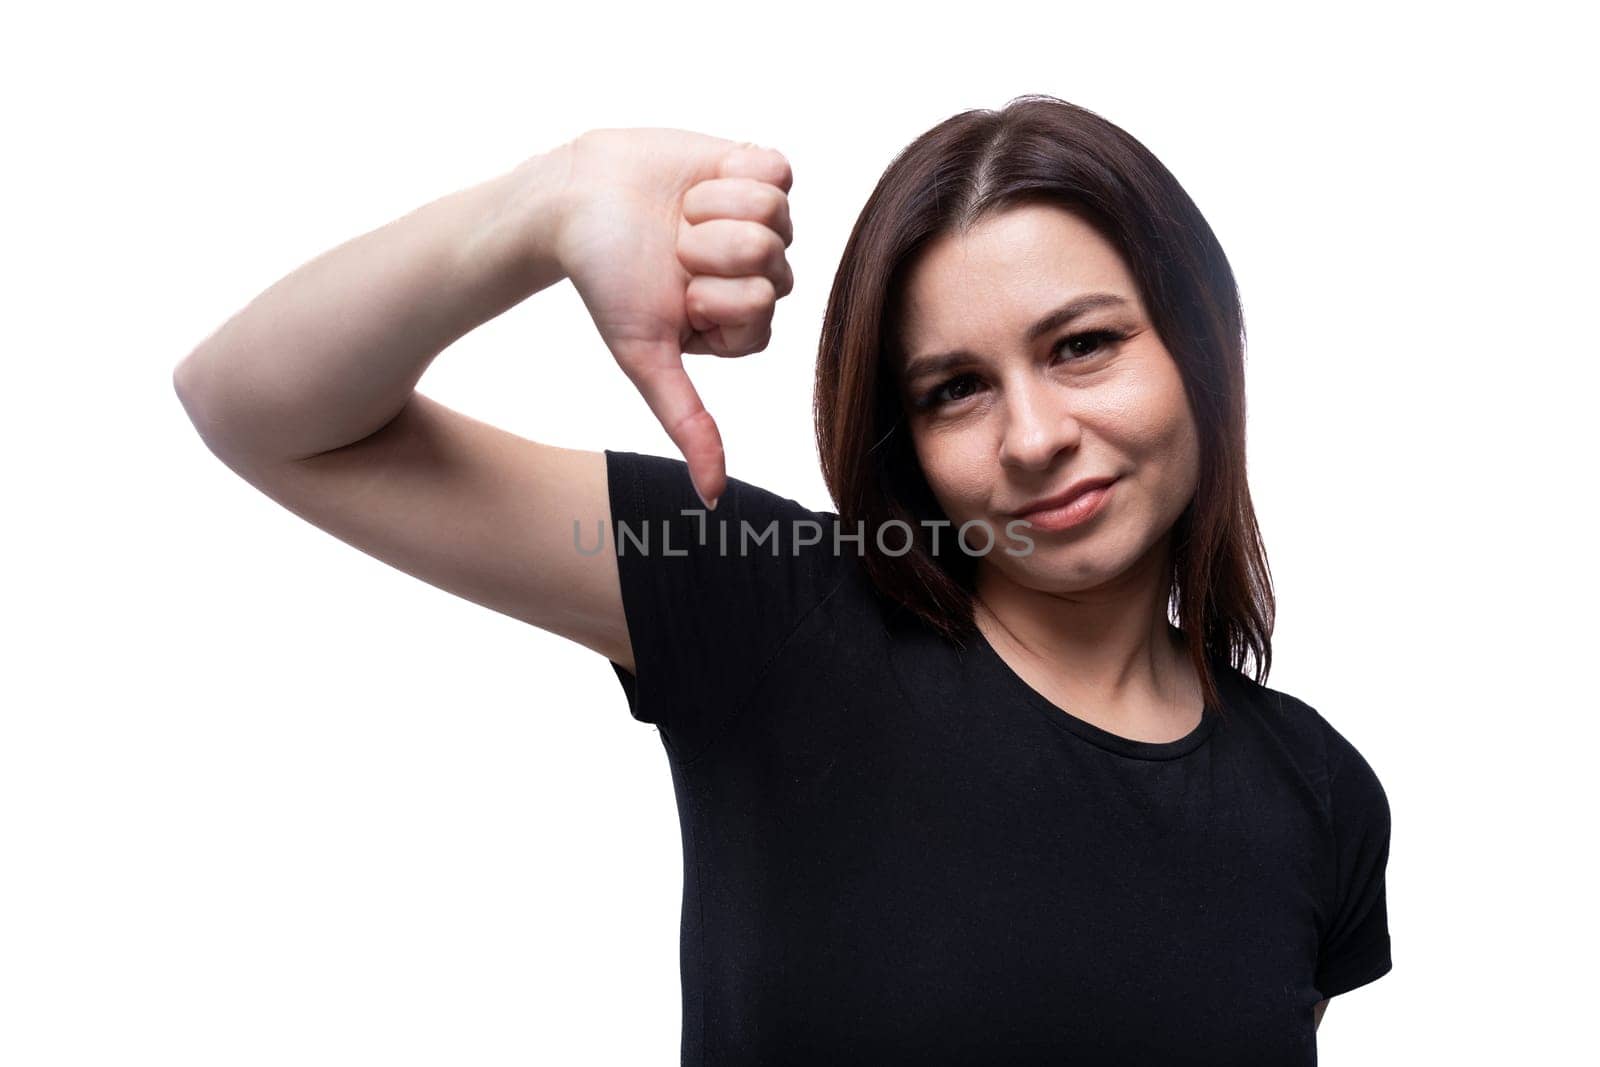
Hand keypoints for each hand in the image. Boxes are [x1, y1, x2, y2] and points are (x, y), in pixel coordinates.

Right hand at [553, 127, 794, 508]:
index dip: (714, 293)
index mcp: (741, 321)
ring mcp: (764, 221)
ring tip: (680, 215)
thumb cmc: (605, 279)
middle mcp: (759, 274)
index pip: (761, 309)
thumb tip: (713, 498)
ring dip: (713, 210)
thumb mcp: (644, 357)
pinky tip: (699, 182)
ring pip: (776, 214)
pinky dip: (731, 170)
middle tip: (674, 248)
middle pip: (773, 262)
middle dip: (711, 250)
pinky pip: (777, 169)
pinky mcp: (759, 169)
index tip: (677, 290)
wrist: (575, 198)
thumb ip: (687, 422)